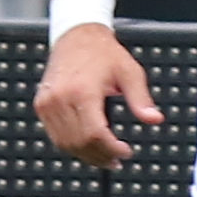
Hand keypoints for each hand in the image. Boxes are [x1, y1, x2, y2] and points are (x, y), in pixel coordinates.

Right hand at [32, 26, 162, 167]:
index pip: (94, 133)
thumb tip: (155, 119)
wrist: (76, 36)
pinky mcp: (41, 105)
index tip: (126, 152)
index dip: (111, 149)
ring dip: (86, 155)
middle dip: (100, 156)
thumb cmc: (103, 53)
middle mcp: (60, 98)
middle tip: (117, 160)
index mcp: (82, 91)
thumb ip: (141, 99)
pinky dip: (72, 145)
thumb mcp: (130, 72)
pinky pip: (56, 135)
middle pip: (79, 142)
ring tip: (105, 158)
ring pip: (65, 143)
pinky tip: (88, 147)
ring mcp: (47, 103)